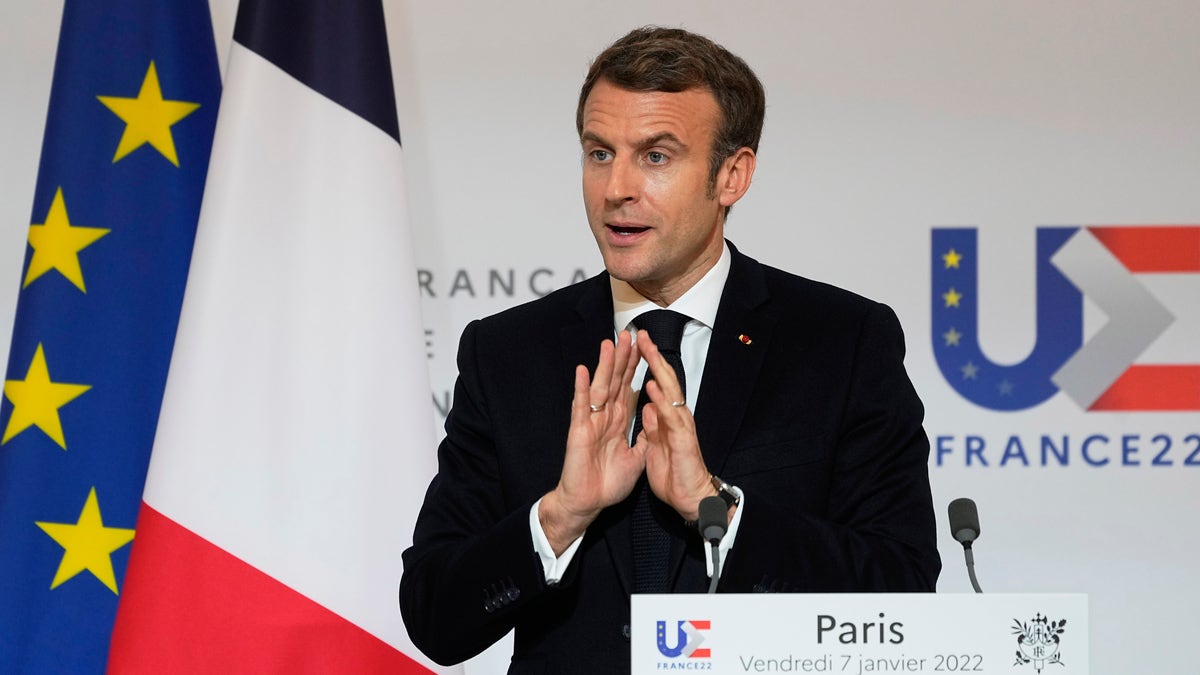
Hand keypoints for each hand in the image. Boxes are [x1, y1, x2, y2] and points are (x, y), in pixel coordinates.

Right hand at [540, 330, 642, 553]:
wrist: (588, 504)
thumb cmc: (608, 484)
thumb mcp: (637, 459)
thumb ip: (644, 439)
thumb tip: (654, 422)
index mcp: (619, 422)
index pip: (629, 388)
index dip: (636, 368)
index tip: (644, 348)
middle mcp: (605, 417)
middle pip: (616, 381)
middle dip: (623, 358)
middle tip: (630, 333)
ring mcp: (591, 421)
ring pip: (600, 387)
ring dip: (605, 365)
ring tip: (610, 342)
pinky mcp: (579, 431)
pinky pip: (581, 407)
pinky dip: (581, 388)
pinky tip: (582, 370)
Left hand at [636, 332, 715, 521]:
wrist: (690, 499)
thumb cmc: (675, 474)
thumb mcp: (657, 448)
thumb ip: (653, 427)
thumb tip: (647, 408)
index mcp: (668, 418)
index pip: (657, 384)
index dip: (646, 365)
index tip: (635, 345)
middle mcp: (676, 416)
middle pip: (664, 380)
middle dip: (652, 356)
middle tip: (640, 334)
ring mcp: (681, 426)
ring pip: (669, 390)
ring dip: (657, 369)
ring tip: (646, 348)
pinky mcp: (682, 440)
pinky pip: (669, 417)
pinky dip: (660, 400)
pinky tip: (651, 385)